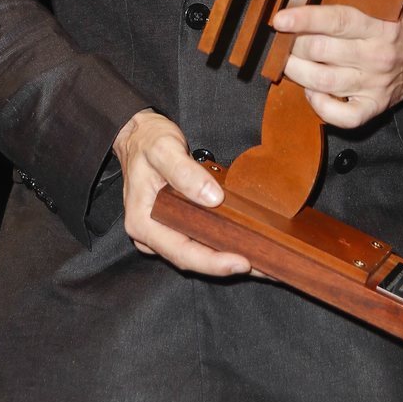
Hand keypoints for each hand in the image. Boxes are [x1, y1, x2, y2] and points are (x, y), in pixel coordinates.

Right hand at [111, 109, 252, 276]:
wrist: (139, 135)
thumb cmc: (148, 141)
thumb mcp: (163, 149)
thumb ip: (184, 173)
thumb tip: (213, 198)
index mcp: (142, 222)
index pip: (181, 252)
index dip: (212, 262)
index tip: (242, 262)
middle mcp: (151, 234)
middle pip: (191, 259)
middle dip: (226, 266)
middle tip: (263, 267)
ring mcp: (163, 232)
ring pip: (197, 253)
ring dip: (227, 257)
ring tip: (261, 261)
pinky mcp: (175, 225)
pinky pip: (199, 239)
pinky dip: (220, 244)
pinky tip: (244, 244)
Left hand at [275, 0, 402, 127]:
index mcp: (380, 27)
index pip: (337, 21)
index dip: (305, 19)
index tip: (279, 19)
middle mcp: (377, 57)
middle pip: (322, 51)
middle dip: (293, 45)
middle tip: (282, 39)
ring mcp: (375, 85)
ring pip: (324, 82)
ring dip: (297, 72)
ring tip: (287, 61)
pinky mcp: (375, 107)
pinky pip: (341, 116)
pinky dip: (319, 106)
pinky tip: (312, 91)